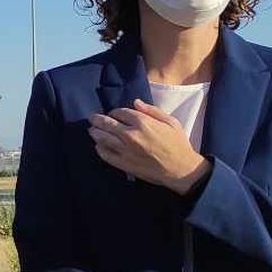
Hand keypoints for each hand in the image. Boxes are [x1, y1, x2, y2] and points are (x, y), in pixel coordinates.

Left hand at [88, 99, 211, 194]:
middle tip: (92, 118)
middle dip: (97, 119)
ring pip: (102, 138)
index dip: (115, 112)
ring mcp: (125, 150)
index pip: (120, 112)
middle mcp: (130, 135)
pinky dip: (99, 149)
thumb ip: (151, 110)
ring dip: (95, 132)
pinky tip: (98, 146)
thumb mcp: (170, 122)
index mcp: (142, 122)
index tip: (113, 113)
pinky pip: (106, 155)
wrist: (180, 169)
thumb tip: (135, 102)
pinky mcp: (123, 163)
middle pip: (107, 123)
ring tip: (91, 130)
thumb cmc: (178, 144)